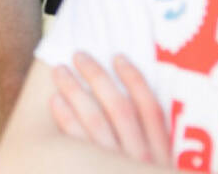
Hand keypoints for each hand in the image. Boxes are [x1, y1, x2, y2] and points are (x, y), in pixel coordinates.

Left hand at [50, 53, 170, 164]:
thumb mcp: (159, 166)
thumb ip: (152, 140)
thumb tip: (131, 96)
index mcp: (162, 154)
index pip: (151, 109)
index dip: (135, 80)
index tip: (118, 57)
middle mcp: (142, 158)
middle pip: (120, 109)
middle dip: (98, 78)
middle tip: (79, 56)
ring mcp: (116, 165)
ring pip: (96, 120)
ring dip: (76, 91)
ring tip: (60, 71)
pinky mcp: (92, 170)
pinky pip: (77, 141)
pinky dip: (66, 118)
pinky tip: (55, 100)